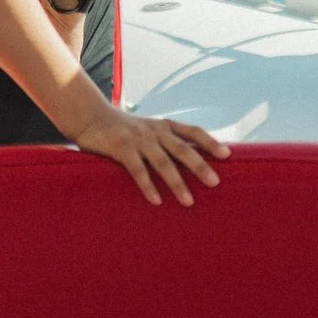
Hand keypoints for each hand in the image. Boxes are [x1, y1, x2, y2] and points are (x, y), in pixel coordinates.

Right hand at [69, 105, 229, 205]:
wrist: (91, 116)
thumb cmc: (123, 128)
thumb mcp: (148, 129)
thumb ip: (164, 141)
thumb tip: (189, 159)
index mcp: (164, 126)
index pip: (193, 131)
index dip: (210, 142)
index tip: (227, 154)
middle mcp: (155, 131)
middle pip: (183, 149)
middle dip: (200, 166)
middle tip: (215, 182)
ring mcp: (139, 140)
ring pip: (163, 163)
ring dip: (177, 183)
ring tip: (188, 201)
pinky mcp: (121, 149)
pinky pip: (138, 170)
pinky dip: (148, 186)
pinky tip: (157, 200)